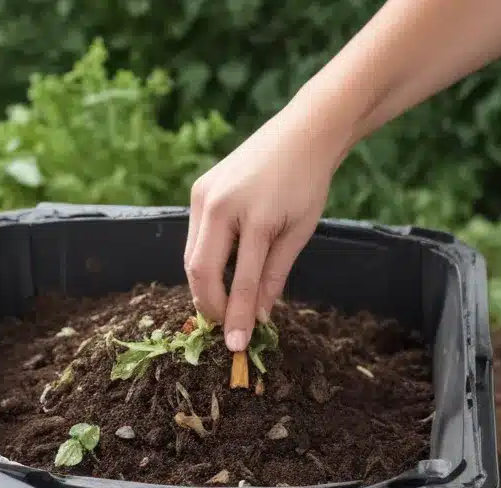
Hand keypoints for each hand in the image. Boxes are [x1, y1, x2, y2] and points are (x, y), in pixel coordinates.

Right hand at [184, 100, 346, 351]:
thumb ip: (273, 277)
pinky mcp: (198, 191)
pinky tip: (221, 273)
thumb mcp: (298, 233)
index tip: (236, 346)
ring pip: (192, 258)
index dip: (236, 317)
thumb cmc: (308, 182)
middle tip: (225, 327)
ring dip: (205, 286)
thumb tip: (257, 318)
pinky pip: (195, 239)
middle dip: (210, 305)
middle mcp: (219, 204)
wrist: (303, 130)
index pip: (239, 280)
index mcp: (253, 216)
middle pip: (200, 271)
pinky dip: (205, 262)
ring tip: (224, 304)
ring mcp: (203, 195)